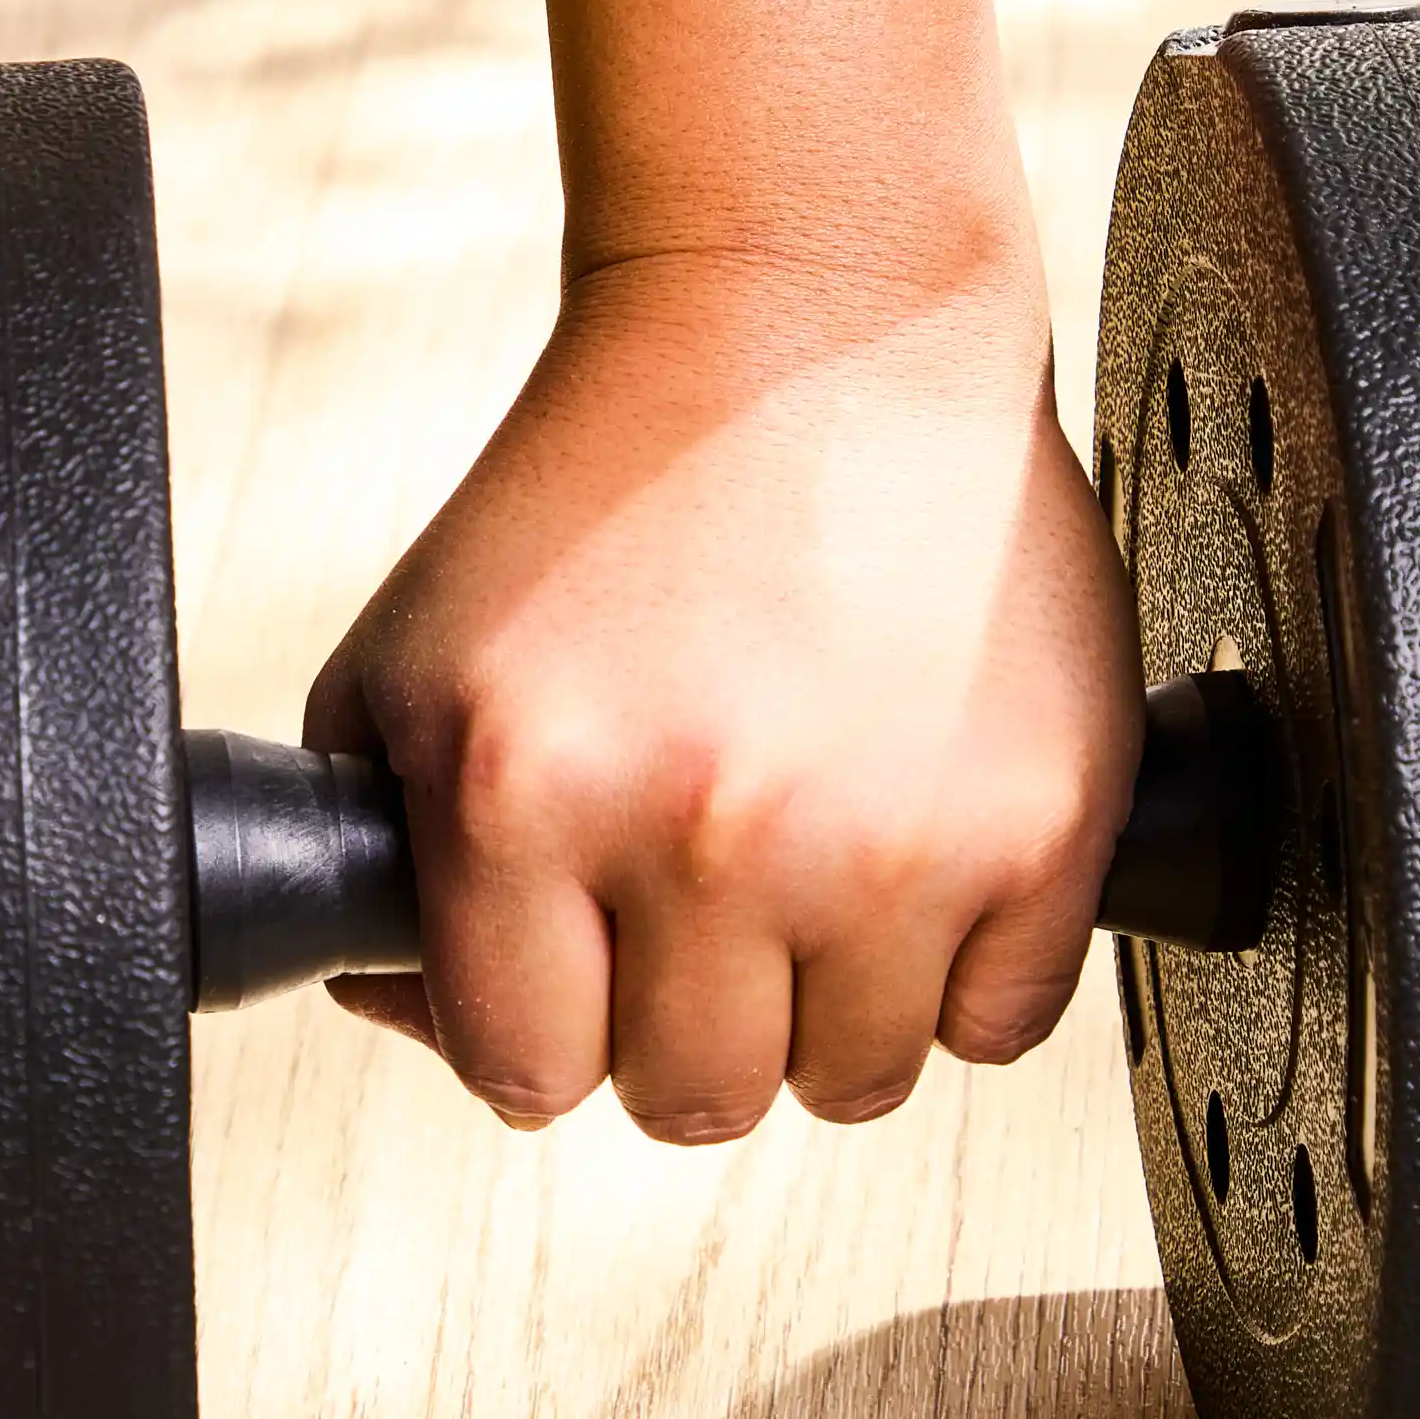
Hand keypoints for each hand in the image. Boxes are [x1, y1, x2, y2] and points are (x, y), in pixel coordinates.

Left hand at [303, 231, 1139, 1140]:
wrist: (823, 318)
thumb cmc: (616, 479)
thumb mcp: (419, 647)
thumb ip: (375, 842)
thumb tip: (403, 1002)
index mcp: (526, 790)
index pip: (526, 1075)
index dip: (546, 1029)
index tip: (577, 967)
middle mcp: (706, 831)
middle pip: (694, 1100)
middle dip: (686, 1026)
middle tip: (703, 909)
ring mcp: (890, 839)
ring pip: (852, 1082)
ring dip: (829, 1008)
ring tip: (817, 869)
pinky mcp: (1044, 820)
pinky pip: (998, 1027)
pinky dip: (964, 972)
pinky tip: (922, 852)